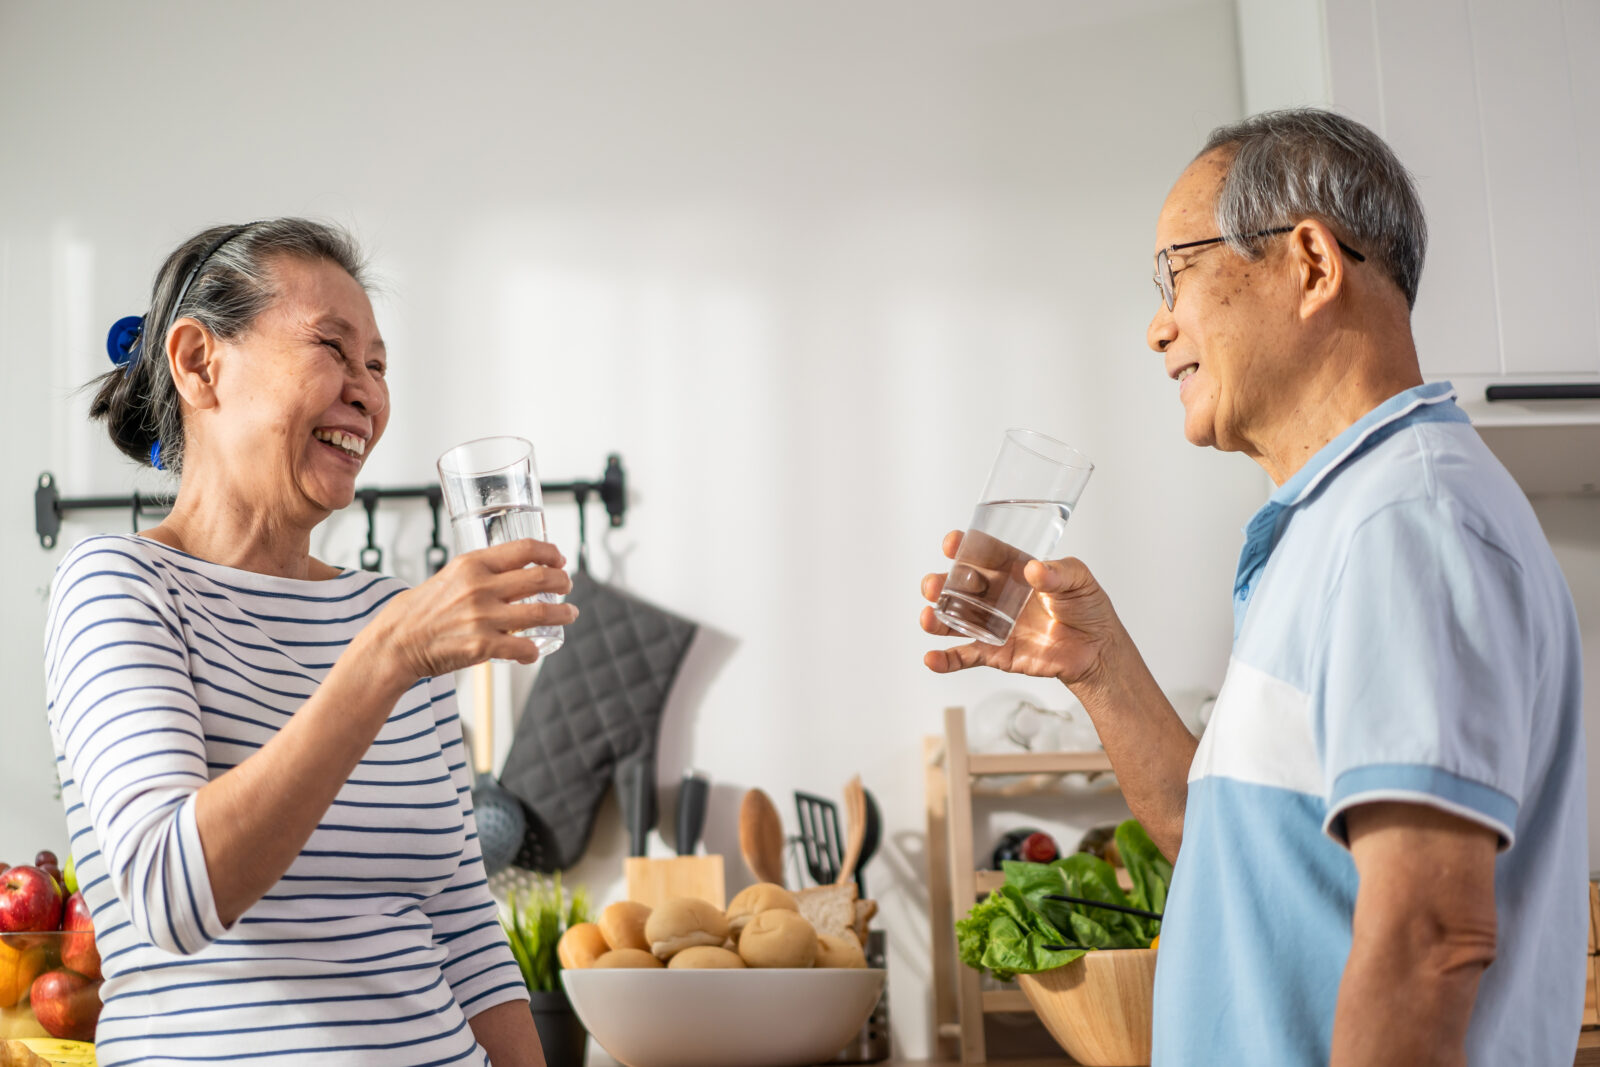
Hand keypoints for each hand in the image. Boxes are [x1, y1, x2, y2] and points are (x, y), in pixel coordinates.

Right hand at [369, 539, 578, 682]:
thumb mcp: (448, 576)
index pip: (524, 549)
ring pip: (541, 612)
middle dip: (562, 582)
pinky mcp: (482, 645)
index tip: (560, 560)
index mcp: (472, 563)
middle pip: (540, 578)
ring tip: (569, 614)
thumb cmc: (420, 610)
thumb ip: (479, 573)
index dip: (550, 553)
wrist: (395, 642)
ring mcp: (483, 616)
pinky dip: (534, 651)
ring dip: (563, 614)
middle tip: (567, 588)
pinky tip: (534, 651)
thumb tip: (513, 571)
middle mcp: (480, 586)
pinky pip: (523, 647)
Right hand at [920, 529, 1122, 687]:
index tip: (952, 543)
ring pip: (953, 620)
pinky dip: (945, 660)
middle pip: (958, 586)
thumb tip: (1035, 570)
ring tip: (929, 618)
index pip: (981, 554)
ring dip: (935, 618)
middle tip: (934, 586)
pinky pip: (965, 656)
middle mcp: (996, 595)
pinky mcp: (995, 653)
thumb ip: (1058, 573)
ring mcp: (992, 625)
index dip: (962, 547)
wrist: (1098, 650)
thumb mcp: (1079, 580)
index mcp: (1012, 570)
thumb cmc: (1088, 608)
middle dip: (940, 584)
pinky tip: (932, 659)